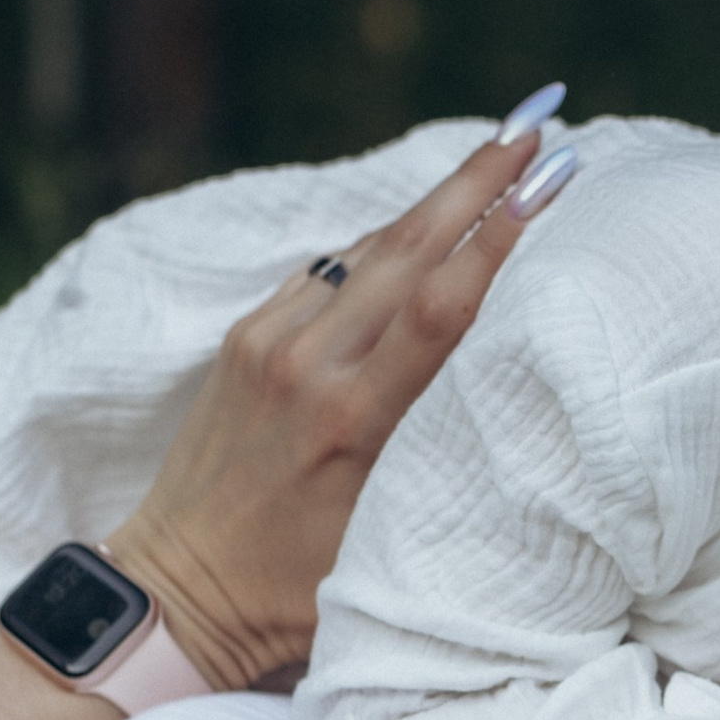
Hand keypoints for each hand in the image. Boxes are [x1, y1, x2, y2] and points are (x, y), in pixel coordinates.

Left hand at [108, 124, 551, 691]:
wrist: (172, 589)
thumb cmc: (292, 593)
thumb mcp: (381, 542)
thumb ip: (439, 468)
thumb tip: (519, 402)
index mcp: (351, 422)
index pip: (439, 307)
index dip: (497, 240)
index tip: (546, 187)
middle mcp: (307, 366)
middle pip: (410, 249)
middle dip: (480, 184)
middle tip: (540, 126)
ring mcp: (269, 343)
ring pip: (369, 250)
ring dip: (438, 199)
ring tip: (499, 151)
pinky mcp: (245, 337)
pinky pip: (329, 271)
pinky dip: (384, 240)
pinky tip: (427, 217)